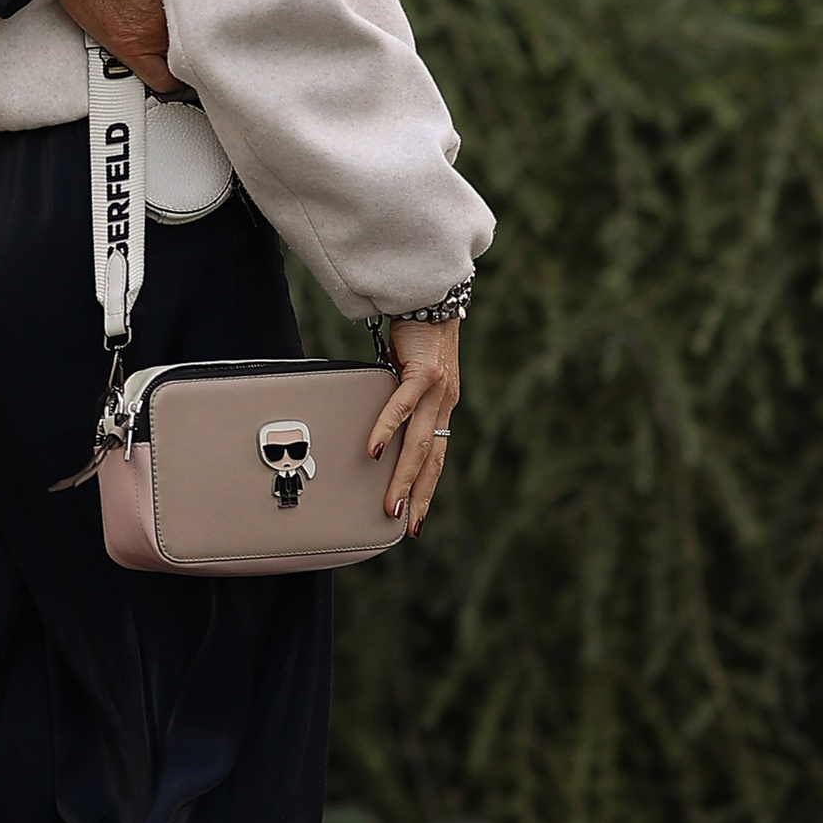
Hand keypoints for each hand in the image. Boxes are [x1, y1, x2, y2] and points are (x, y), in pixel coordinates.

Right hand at [368, 317, 463, 533]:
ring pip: (420, 443)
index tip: (415, 518)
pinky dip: (388, 429)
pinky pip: (404, 406)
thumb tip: (381, 425)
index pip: (436, 458)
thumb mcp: (413, 375)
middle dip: (417, 496)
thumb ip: (405, 401)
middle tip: (403, 525)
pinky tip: (376, 451)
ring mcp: (439, 389)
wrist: (433, 296)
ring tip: (391, 504)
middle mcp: (446, 403)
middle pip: (431, 459)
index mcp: (443, 407)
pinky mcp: (426, 371)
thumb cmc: (417, 335)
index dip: (427, 489)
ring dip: (404, 477)